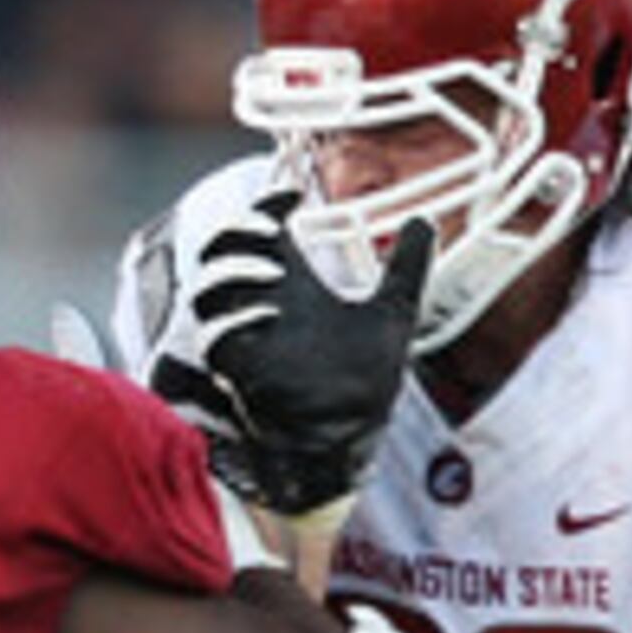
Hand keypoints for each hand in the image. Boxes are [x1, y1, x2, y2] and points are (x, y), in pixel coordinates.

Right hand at [147, 192, 430, 519]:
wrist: (349, 436)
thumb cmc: (365, 384)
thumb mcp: (394, 314)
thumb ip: (408, 268)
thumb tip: (425, 222)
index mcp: (294, 287)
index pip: (261, 231)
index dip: (267, 205)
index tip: (292, 196)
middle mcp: (263, 305)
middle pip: (219, 252)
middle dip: (236, 231)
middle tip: (270, 229)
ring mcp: (247, 337)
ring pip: (206, 290)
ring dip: (230, 271)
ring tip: (272, 269)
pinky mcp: (240, 370)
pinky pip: (215, 337)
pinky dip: (235, 319)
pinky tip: (270, 314)